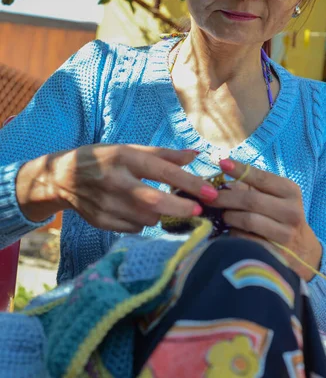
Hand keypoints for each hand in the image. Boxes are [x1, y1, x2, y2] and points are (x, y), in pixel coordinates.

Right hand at [16, 145, 218, 232]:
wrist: (63, 178)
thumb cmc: (104, 159)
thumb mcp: (130, 149)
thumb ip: (163, 154)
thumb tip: (196, 155)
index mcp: (124, 157)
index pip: (163, 171)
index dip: (189, 183)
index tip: (210, 193)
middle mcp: (115, 181)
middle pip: (155, 202)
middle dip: (182, 208)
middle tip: (198, 210)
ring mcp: (106, 204)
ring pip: (148, 218)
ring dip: (161, 214)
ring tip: (158, 204)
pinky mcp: (101, 222)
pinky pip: (134, 228)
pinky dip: (143, 222)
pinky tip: (136, 211)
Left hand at [210, 159, 321, 280]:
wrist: (302, 252)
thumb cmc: (281, 217)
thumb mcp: (276, 198)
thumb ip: (252, 187)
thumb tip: (222, 178)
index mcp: (291, 192)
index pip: (262, 178)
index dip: (240, 170)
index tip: (222, 162)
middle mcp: (291, 211)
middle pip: (251, 200)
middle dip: (225, 197)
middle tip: (208, 196)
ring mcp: (285, 234)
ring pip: (248, 220)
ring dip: (229, 216)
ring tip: (222, 214)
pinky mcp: (276, 253)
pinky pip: (246, 239)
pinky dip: (234, 233)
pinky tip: (231, 230)